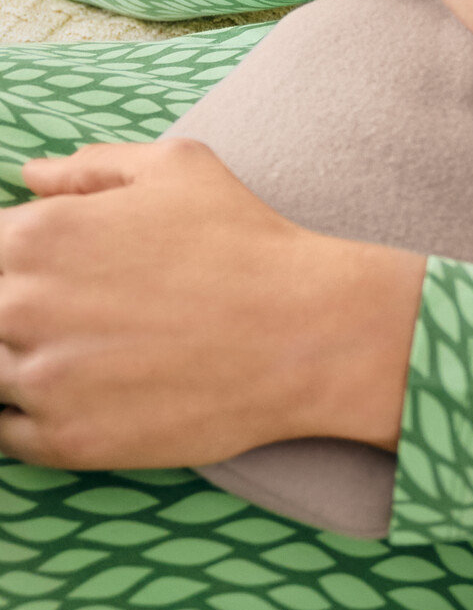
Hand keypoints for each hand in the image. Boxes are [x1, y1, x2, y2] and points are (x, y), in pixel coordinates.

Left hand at [0, 141, 424, 470]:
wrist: (305, 332)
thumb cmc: (245, 241)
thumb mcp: (176, 168)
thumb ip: (89, 167)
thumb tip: (29, 176)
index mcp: (37, 235)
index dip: (10, 261)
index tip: (46, 276)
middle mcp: (21, 307)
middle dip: (12, 314)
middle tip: (71, 318)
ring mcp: (40, 380)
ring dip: (14, 365)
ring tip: (76, 357)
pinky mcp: (65, 442)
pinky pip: (4, 436)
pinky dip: (26, 419)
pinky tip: (75, 397)